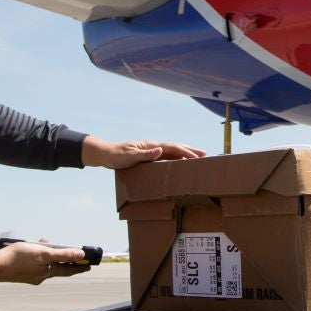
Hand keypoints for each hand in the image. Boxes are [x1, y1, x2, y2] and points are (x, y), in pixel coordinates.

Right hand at [0, 241, 90, 284]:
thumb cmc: (17, 258)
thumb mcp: (43, 253)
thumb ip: (63, 254)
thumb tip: (80, 256)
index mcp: (47, 272)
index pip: (68, 270)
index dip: (79, 267)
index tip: (89, 266)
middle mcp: (40, 276)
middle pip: (57, 267)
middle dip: (65, 260)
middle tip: (76, 258)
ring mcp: (30, 275)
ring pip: (45, 264)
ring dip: (50, 255)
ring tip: (48, 244)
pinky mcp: (22, 272)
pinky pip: (35, 263)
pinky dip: (38, 256)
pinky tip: (33, 248)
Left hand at [81, 136, 206, 168]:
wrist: (105, 155)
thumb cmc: (116, 156)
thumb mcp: (130, 156)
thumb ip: (145, 154)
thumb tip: (161, 150)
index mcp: (151, 145)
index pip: (172, 148)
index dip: (186, 151)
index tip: (198, 156)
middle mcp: (153, 147)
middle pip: (175, 147)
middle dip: (190, 150)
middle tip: (204, 154)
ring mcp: (151, 151)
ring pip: (172, 152)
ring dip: (184, 154)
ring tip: (196, 158)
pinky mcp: (147, 157)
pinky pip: (165, 158)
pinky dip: (175, 159)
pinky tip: (179, 164)